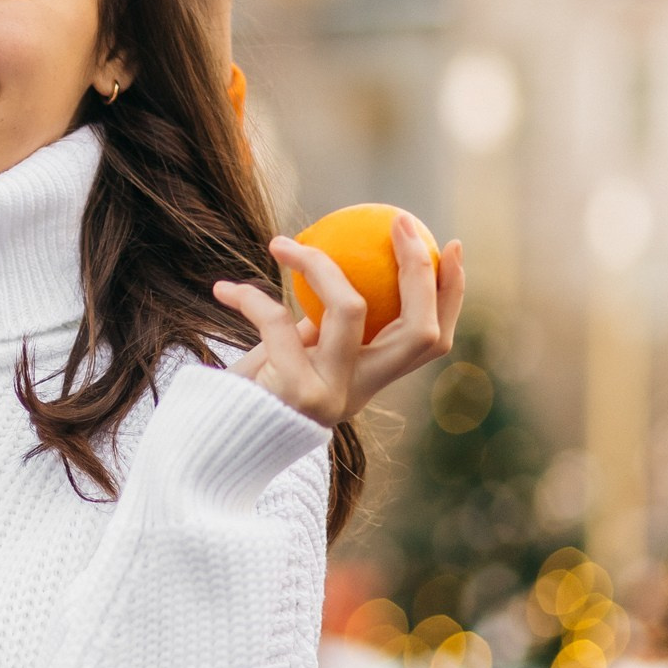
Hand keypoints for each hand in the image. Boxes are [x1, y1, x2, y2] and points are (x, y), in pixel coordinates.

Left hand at [213, 216, 466, 426]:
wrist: (216, 444)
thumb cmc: (253, 392)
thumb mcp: (294, 356)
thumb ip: (321, 325)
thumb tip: (338, 260)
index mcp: (370, 381)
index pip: (430, 341)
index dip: (450, 295)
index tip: (450, 245)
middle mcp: (361, 393)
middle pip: (420, 332)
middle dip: (419, 271)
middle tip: (400, 223)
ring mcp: (334, 395)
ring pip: (351, 310)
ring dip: (317, 265)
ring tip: (281, 243)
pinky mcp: (296, 392)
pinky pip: (277, 321)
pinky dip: (249, 300)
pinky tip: (223, 290)